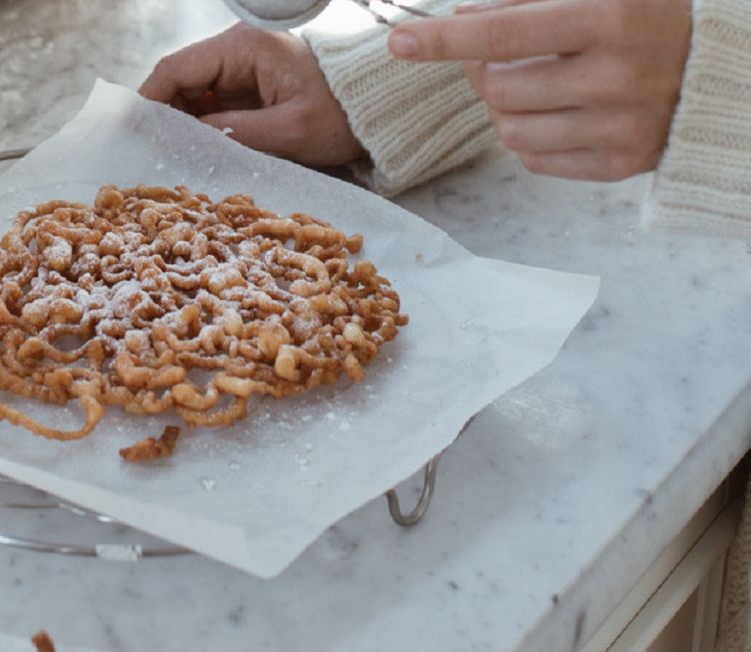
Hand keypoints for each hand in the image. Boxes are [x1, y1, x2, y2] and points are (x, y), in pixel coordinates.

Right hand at [139, 23, 364, 165]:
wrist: (383, 105)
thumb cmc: (344, 114)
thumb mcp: (289, 132)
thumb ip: (233, 135)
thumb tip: (184, 142)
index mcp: (244, 47)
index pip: (176, 69)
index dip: (148, 101)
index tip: (131, 135)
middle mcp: (238, 49)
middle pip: (179, 81)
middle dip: (163, 118)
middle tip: (150, 157)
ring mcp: (244, 67)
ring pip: (194, 95)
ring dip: (183, 126)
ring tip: (173, 160)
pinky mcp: (252, 86)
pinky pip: (214, 104)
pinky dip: (203, 127)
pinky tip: (199, 153)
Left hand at [388, 0, 691, 180]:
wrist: (719, 68)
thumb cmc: (646, 18)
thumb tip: (461, 18)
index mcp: (613, 17)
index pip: (503, 34)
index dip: (445, 39)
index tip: (401, 41)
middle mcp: (619, 76)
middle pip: (498, 89)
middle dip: (483, 71)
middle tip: (499, 57)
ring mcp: (622, 127)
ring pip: (509, 130)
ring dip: (505, 106)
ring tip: (534, 82)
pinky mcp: (621, 165)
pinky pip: (535, 160)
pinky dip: (530, 137)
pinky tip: (557, 111)